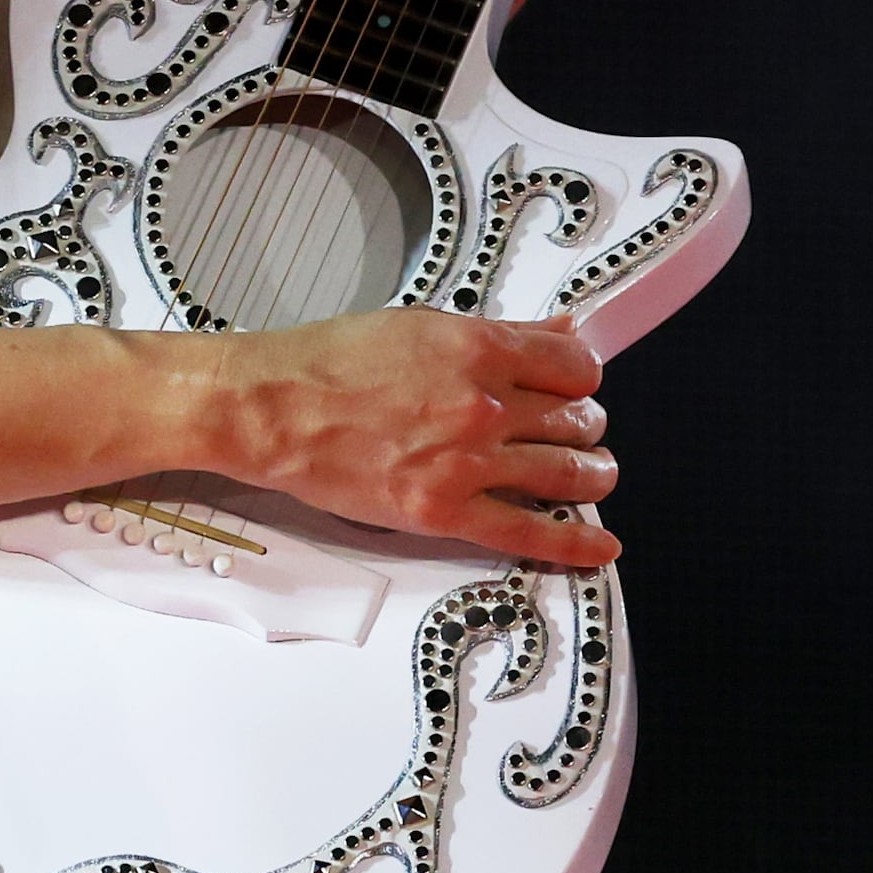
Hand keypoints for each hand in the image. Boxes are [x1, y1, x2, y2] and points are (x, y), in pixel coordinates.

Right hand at [213, 307, 618, 567]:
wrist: (271, 409)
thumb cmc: (331, 361)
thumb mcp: (422, 326)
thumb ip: (502, 333)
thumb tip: (563, 332)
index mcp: (478, 348)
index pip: (575, 366)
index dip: (581, 379)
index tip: (574, 387)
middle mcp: (483, 403)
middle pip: (577, 420)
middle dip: (584, 426)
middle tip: (576, 432)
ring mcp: (467, 461)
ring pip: (569, 473)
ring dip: (592, 475)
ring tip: (591, 475)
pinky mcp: (445, 512)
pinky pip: (531, 532)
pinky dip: (576, 543)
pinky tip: (601, 547)